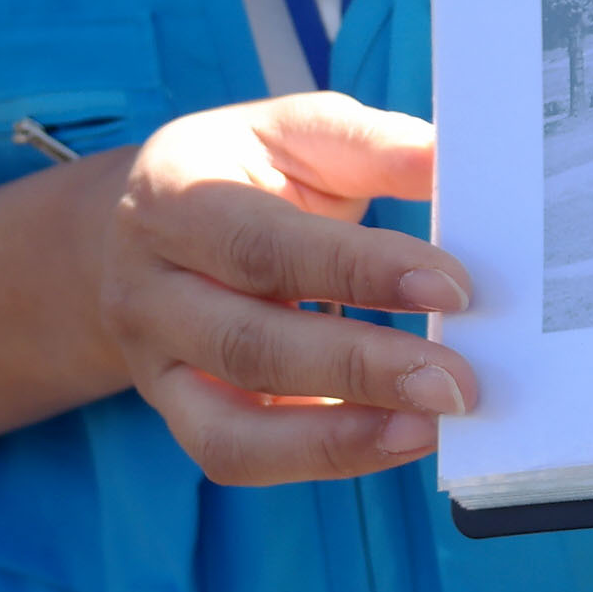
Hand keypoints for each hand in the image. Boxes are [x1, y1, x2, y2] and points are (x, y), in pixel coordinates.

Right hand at [99, 93, 476, 484]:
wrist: (136, 228)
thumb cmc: (242, 173)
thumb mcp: (294, 134)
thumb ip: (370, 147)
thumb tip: (446, 160)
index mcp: (174, 200)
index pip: (267, 248)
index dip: (361, 272)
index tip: (452, 288)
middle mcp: (148, 292)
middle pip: (249, 346)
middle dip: (360, 370)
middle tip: (456, 382)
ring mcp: (155, 366)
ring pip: (230, 429)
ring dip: (338, 439)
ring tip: (427, 428)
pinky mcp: (178, 417)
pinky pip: (239, 457)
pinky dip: (320, 457)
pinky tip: (394, 439)